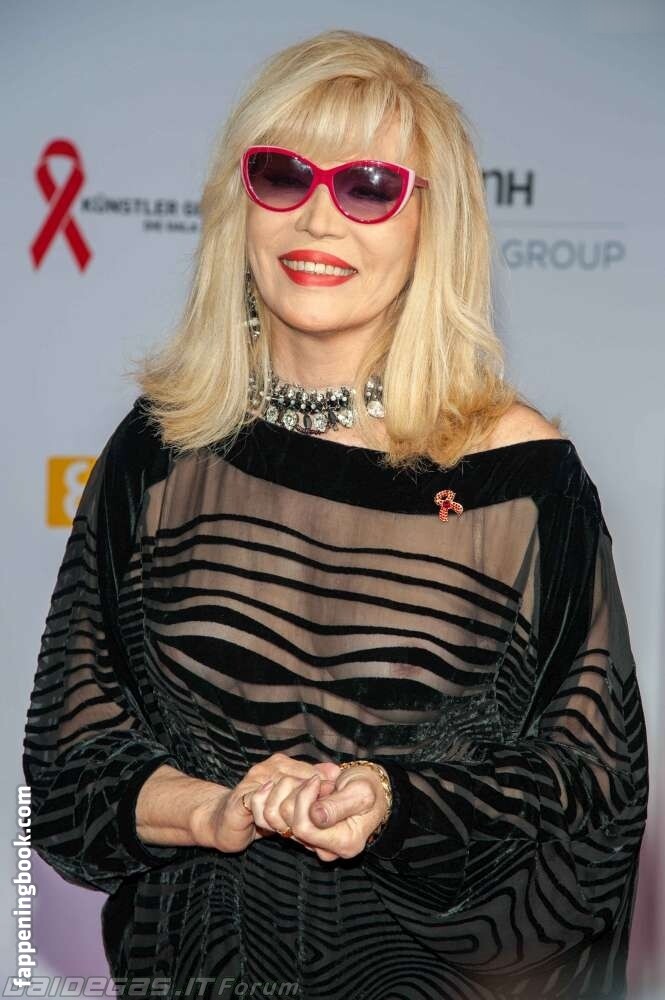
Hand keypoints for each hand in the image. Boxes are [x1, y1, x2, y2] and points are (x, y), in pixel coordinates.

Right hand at [189, 753, 339, 854]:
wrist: (224, 820)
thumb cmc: (262, 809)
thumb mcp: (290, 797)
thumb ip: (310, 786)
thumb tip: (337, 774)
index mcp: (281, 763)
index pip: (312, 773)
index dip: (323, 793)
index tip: (328, 811)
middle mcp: (267, 768)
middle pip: (300, 784)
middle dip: (308, 808)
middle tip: (314, 826)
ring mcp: (253, 781)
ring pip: (283, 796)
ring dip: (290, 818)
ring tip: (295, 831)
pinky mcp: (241, 799)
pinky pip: (262, 809)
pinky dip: (272, 822)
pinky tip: (276, 830)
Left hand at [246, 763, 390, 861]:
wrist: (369, 789)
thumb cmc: (367, 789)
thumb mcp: (361, 792)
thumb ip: (338, 805)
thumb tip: (316, 816)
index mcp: (344, 843)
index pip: (303, 828)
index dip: (305, 799)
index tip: (320, 781)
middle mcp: (326, 850)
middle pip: (287, 824)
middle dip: (297, 794)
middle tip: (316, 781)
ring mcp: (312, 843)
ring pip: (278, 819)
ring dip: (289, 794)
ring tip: (311, 784)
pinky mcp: (302, 834)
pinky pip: (276, 818)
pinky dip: (282, 797)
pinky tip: (295, 786)